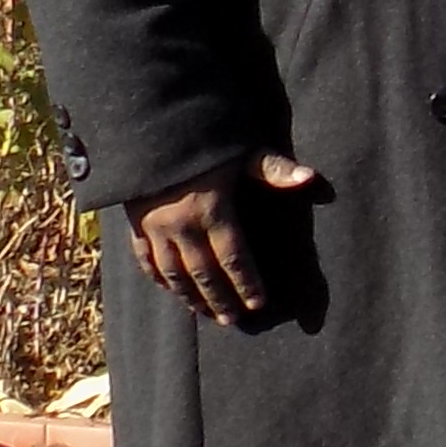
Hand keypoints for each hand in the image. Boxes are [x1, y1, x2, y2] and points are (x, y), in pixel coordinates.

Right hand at [128, 151, 321, 326]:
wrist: (144, 124)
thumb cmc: (200, 136)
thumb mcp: (239, 149)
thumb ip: (273, 169)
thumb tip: (311, 179)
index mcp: (212, 210)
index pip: (234, 257)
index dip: (247, 283)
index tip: (259, 304)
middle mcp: (181, 225)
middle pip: (204, 273)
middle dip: (220, 299)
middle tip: (234, 322)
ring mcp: (154, 228)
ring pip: (174, 274)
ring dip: (191, 297)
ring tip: (206, 315)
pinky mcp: (135, 224)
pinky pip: (146, 261)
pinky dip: (159, 280)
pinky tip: (170, 291)